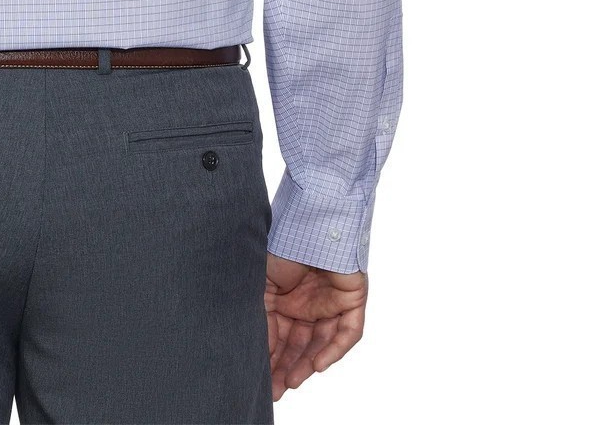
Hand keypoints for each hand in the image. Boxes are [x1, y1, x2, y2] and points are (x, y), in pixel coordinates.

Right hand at [264, 252, 367, 400]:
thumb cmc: (283, 243)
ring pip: (322, 343)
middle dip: (287, 367)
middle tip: (277, 389)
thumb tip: (256, 346)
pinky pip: (347, 332)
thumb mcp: (262, 283)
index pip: (280, 334)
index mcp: (286, 298)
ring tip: (293, 382)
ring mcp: (331, 303)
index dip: (271, 356)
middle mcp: (308, 303)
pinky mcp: (353, 301)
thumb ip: (262, 315)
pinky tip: (318, 365)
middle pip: (300, 344)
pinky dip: (334, 350)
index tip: (261, 379)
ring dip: (307, 364)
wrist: (312, 219)